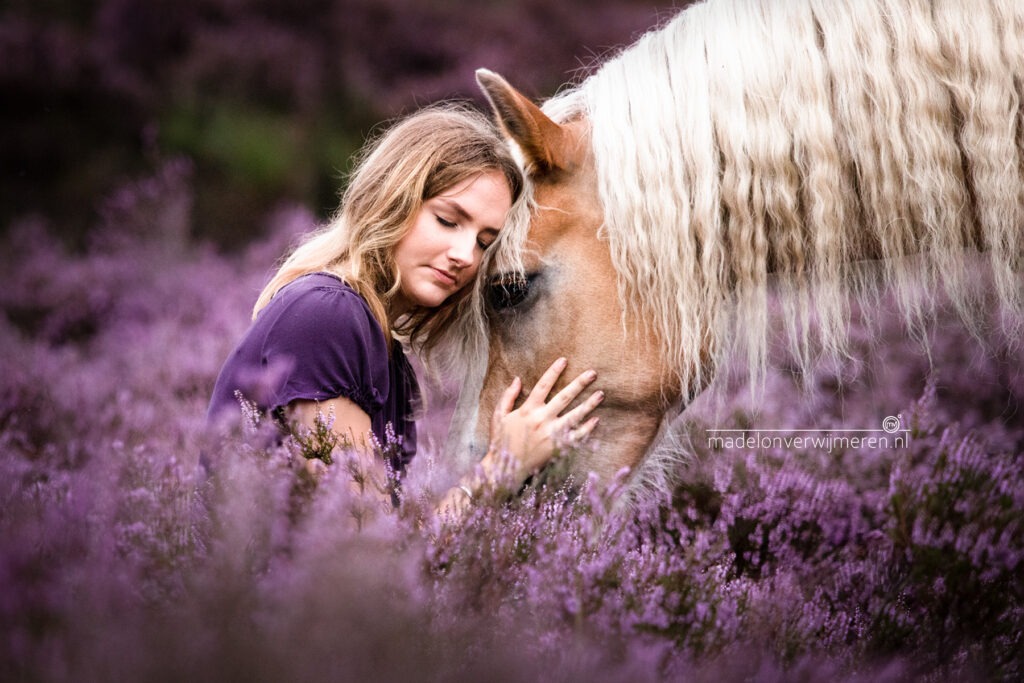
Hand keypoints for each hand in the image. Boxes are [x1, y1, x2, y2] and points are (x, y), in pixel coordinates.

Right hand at [486, 357, 603, 481]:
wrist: (505, 469)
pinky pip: (576, 437)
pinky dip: (587, 428)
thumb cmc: (500, 441)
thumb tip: (517, 379)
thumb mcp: (498, 416)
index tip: (564, 360)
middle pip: (565, 397)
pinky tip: (596, 420)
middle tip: (593, 373)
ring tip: (601, 394)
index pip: (543, 385)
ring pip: (575, 415)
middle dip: (580, 383)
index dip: (554, 371)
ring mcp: (552, 434)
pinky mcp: (558, 448)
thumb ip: (507, 396)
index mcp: (528, 409)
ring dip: (589, 404)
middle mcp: (542, 419)